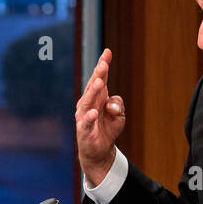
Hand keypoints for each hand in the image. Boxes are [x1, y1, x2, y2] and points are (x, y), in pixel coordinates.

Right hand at [75, 48, 125, 185]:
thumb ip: (118, 104)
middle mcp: (88, 104)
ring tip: (99, 82)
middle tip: (104, 64)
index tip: (107, 52)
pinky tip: (93, 111)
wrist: (99, 151)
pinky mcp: (84, 131)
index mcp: (98, 97)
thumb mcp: (119, 114)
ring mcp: (84, 116)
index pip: (100, 78)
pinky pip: (86, 123)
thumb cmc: (107, 129)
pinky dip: (89, 117)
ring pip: (88, 101)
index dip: (103, 65)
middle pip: (93, 87)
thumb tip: (110, 104)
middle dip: (98, 75)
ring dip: (93, 91)